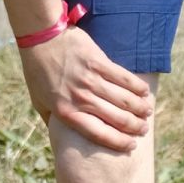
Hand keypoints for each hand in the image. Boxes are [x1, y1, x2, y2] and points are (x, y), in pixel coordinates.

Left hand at [18, 25, 152, 150]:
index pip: (101, 134)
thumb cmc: (37, 70)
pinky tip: (144, 91)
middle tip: (143, 128)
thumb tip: (62, 140)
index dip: (120, 142)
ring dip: (140, 108)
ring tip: (146, 111)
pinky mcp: (98, 62)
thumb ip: (52, 121)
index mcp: (67, 112)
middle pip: (118, 119)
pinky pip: (124, 78)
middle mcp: (81, 98)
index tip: (132, 145)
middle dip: (135, 126)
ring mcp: (90, 80)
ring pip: (125, 100)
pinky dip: (138, 87)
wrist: (39, 37)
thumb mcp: (38, 101)